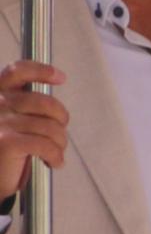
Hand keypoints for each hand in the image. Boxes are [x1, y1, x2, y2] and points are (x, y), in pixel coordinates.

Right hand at [0, 58, 63, 191]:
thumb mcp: (12, 122)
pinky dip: (56, 156)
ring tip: (55, 152)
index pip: (17, 72)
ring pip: (50, 127)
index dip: (41, 71)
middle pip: (45, 102)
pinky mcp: (7, 141)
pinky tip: (54, 162)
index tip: (60, 78)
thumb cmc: (4, 151)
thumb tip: (53, 101)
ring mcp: (1, 122)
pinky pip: (47, 145)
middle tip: (59, 134)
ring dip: (60, 143)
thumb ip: (25, 106)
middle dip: (61, 119)